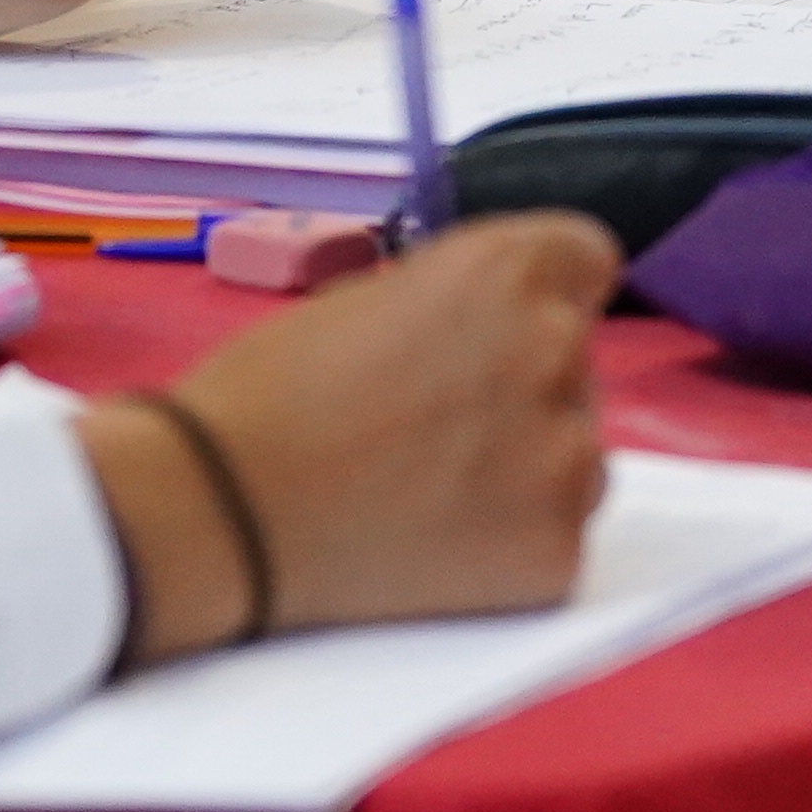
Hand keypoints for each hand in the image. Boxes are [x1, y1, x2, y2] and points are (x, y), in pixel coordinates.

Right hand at [75, 212, 619, 664]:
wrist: (224, 510)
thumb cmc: (268, 395)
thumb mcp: (366, 300)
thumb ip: (451, 305)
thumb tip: (483, 334)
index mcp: (505, 272)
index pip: (587, 259)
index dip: (542, 295)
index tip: (502, 329)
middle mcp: (553, 350)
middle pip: (576, 360)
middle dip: (522, 385)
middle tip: (436, 424)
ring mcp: (564, 457)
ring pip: (576, 452)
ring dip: (526, 464)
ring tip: (429, 488)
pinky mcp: (556, 552)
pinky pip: (557, 533)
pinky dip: (510, 541)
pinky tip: (435, 539)